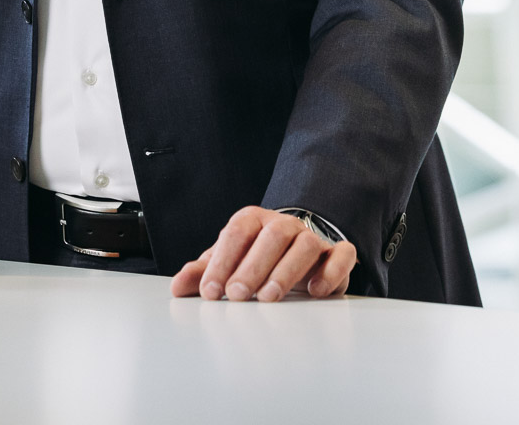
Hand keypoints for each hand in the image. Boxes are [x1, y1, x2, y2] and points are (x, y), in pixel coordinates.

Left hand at [170, 206, 356, 301]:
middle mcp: (283, 225)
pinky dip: (331, 271)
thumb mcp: (228, 263)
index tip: (209, 291)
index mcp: (253, 220)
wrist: (295, 251)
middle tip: (236, 295)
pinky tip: (315, 291)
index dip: (221, 261)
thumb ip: (203, 273)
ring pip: (304, 245)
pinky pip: (342, 255)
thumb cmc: (256, 258)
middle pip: (271, 237)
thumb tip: (177, 287)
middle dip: (251, 267)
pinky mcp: (337, 254)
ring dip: (285, 271)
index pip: (236, 233)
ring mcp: (312, 237)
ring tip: (268, 297)